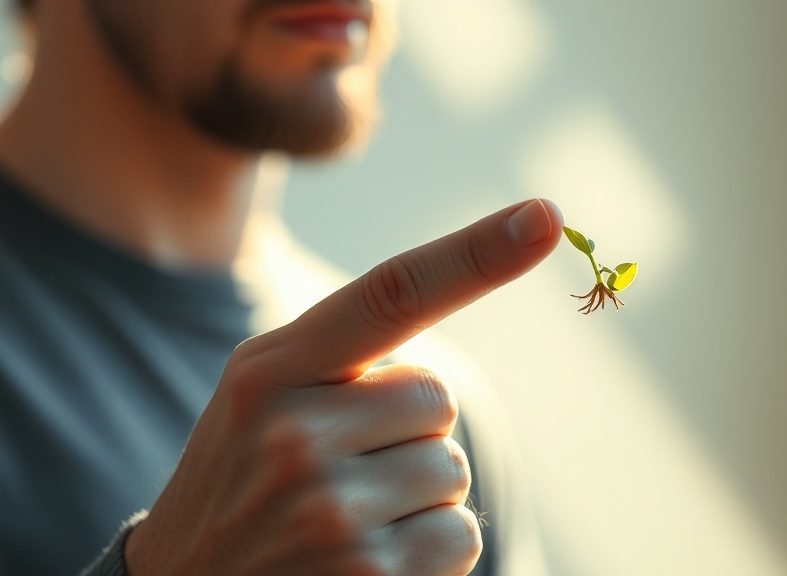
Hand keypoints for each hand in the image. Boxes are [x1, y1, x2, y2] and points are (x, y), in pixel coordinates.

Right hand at [123, 199, 562, 575]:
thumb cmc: (241, 480)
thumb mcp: (259, 397)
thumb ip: (336, 353)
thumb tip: (451, 322)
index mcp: (270, 371)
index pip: (390, 295)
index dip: (474, 254)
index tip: (545, 218)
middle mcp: (294, 434)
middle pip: (436, 397)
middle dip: (405, 432)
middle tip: (340, 469)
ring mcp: (329, 510)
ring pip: (450, 469)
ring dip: (416, 496)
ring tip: (343, 519)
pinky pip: (459, 535)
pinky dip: (429, 551)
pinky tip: (365, 562)